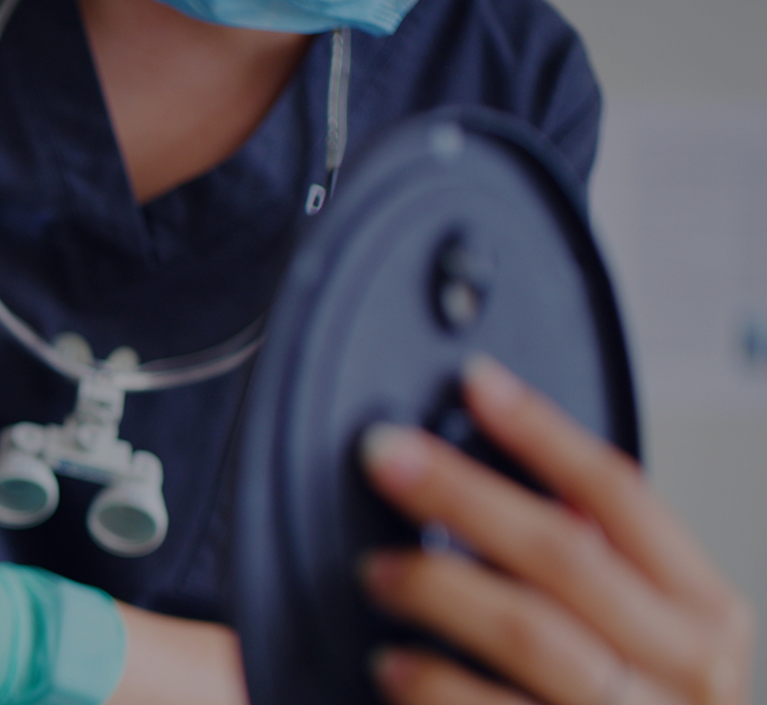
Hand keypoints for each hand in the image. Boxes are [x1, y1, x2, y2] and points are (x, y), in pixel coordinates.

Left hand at [361, 355, 754, 704]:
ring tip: (376, 574)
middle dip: (466, 496)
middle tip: (387, 461)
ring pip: (533, 636)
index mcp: (703, 617)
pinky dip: (431, 688)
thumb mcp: (654, 644)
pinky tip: (390, 669)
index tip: (477, 384)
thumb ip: (601, 571)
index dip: (544, 431)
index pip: (621, 496)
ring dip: (440, 592)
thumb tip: (506, 476)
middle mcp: (685, 674)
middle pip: (565, 555)